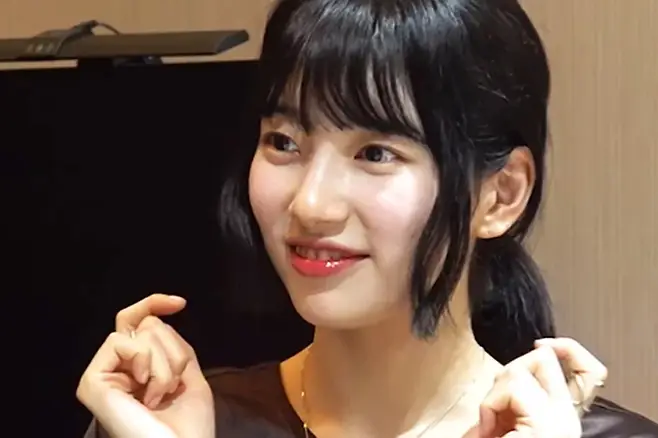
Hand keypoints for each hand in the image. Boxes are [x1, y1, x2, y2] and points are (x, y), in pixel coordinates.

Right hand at [76, 294, 214, 437]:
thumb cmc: (189, 426)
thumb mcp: (189, 375)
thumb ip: (173, 345)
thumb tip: (158, 317)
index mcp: (138, 370)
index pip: (138, 323)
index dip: (155, 304)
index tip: (179, 303)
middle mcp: (118, 370)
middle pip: (146, 324)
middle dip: (173, 350)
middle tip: (174, 384)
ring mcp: (103, 376)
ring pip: (138, 332)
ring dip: (165, 363)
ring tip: (161, 395)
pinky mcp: (92, 382)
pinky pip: (120, 342)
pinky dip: (144, 360)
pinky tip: (146, 390)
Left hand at [476, 338, 606, 437]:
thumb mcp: (504, 425)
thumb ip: (511, 402)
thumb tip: (503, 378)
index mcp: (561, 417)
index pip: (588, 371)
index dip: (567, 349)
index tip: (542, 346)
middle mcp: (567, 416)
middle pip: (547, 358)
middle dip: (514, 366)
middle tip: (498, 401)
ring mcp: (558, 419)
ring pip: (520, 369)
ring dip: (493, 394)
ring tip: (489, 424)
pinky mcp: (544, 424)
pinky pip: (510, 389)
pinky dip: (489, 405)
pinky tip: (487, 429)